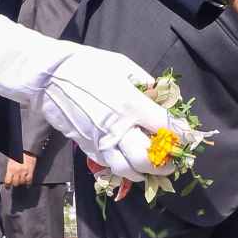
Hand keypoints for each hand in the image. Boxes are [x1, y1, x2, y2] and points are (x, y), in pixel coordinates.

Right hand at [0, 17, 178, 179]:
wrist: (48, 77)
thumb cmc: (87, 65)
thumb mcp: (122, 65)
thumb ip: (146, 84)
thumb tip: (162, 97)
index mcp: (131, 104)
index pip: (166, 128)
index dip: (182, 136)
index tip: (190, 138)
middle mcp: (118, 127)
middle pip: (148, 159)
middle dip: (166, 163)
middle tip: (173, 160)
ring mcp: (101, 141)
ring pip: (128, 170)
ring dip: (145, 173)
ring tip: (153, 167)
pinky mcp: (87, 147)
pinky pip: (109, 166)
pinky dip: (123, 170)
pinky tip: (130, 164)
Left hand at [3, 154, 36, 188]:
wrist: (27, 149)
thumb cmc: (18, 154)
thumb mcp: (11, 161)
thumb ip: (10, 169)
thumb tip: (9, 177)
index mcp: (11, 168)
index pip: (8, 181)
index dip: (7, 185)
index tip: (8, 187)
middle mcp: (17, 171)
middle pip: (15, 183)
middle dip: (15, 184)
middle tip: (15, 183)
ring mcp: (24, 172)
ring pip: (22, 182)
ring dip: (21, 183)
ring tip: (21, 182)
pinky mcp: (30, 171)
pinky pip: (29, 180)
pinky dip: (28, 183)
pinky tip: (27, 184)